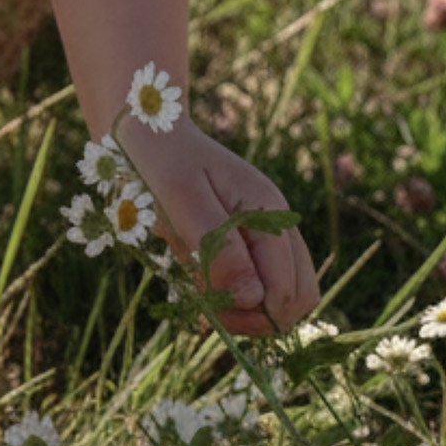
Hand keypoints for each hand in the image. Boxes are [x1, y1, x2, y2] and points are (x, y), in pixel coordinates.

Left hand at [122, 116, 320, 338]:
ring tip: (200, 287)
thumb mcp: (182, 197)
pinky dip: (232, 293)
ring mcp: (264, 229)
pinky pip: (257, 281)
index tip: (209, 306)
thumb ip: (218, 247)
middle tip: (208, 306)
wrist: (147, 128)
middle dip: (256, 317)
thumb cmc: (160, 157)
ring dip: (245, 308)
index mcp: (268, 212)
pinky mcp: (246, 236)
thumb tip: (254, 299)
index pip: (288, 291)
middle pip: (297, 298)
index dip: (254, 314)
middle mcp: (276, 223)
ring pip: (281, 294)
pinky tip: (198, 277)